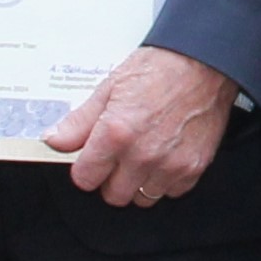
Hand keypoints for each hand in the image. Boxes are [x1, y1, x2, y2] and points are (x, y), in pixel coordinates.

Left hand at [46, 45, 237, 208]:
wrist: (204, 61)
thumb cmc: (160, 68)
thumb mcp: (109, 88)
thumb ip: (80, 121)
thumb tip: (55, 140)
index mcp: (116, 133)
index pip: (85, 179)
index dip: (86, 169)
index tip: (91, 160)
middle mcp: (142, 154)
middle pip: (113, 195)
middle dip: (110, 180)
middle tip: (117, 158)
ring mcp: (170, 164)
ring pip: (142, 198)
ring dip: (138, 183)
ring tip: (143, 156)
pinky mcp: (193, 167)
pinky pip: (171, 192)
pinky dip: (165, 180)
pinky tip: (164, 156)